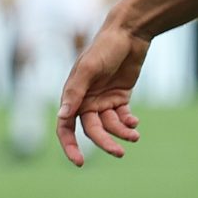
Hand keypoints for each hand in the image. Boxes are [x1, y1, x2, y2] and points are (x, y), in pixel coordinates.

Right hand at [56, 20, 150, 165]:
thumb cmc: (104, 48)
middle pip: (92, 130)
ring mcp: (104, 100)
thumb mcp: (89, 69)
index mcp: (73, 96)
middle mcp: (86, 100)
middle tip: (119, 153)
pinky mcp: (120, 97)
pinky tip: (134, 122)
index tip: (79, 162)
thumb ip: (76, 91)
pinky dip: (128, 123)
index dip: (70, 145)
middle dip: (105, 143)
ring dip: (121, 133)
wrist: (129, 34)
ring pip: (110, 126)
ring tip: (135, 135)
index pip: (66, 127)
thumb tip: (63, 116)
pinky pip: (123, 118)